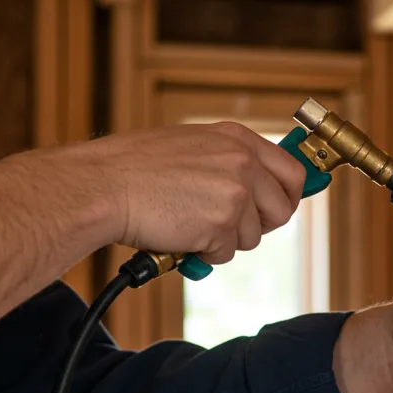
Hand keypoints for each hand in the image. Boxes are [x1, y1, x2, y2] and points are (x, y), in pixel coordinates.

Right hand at [0, 121, 305, 265]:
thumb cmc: (135, 169)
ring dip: (223, 240)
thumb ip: (229, 163)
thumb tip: (261, 190)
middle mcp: (243, 161)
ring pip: (252, 237)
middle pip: (282, 210)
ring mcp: (235, 192)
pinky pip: (225, 253)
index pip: (292, 172)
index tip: (276, 211)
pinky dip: (202, 252)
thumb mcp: (192, 146)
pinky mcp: (222, 224)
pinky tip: (177, 233)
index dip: (286, 198)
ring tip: (186, 222)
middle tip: (229, 229)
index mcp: (238, 138)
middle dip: (260, 226)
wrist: (101, 185)